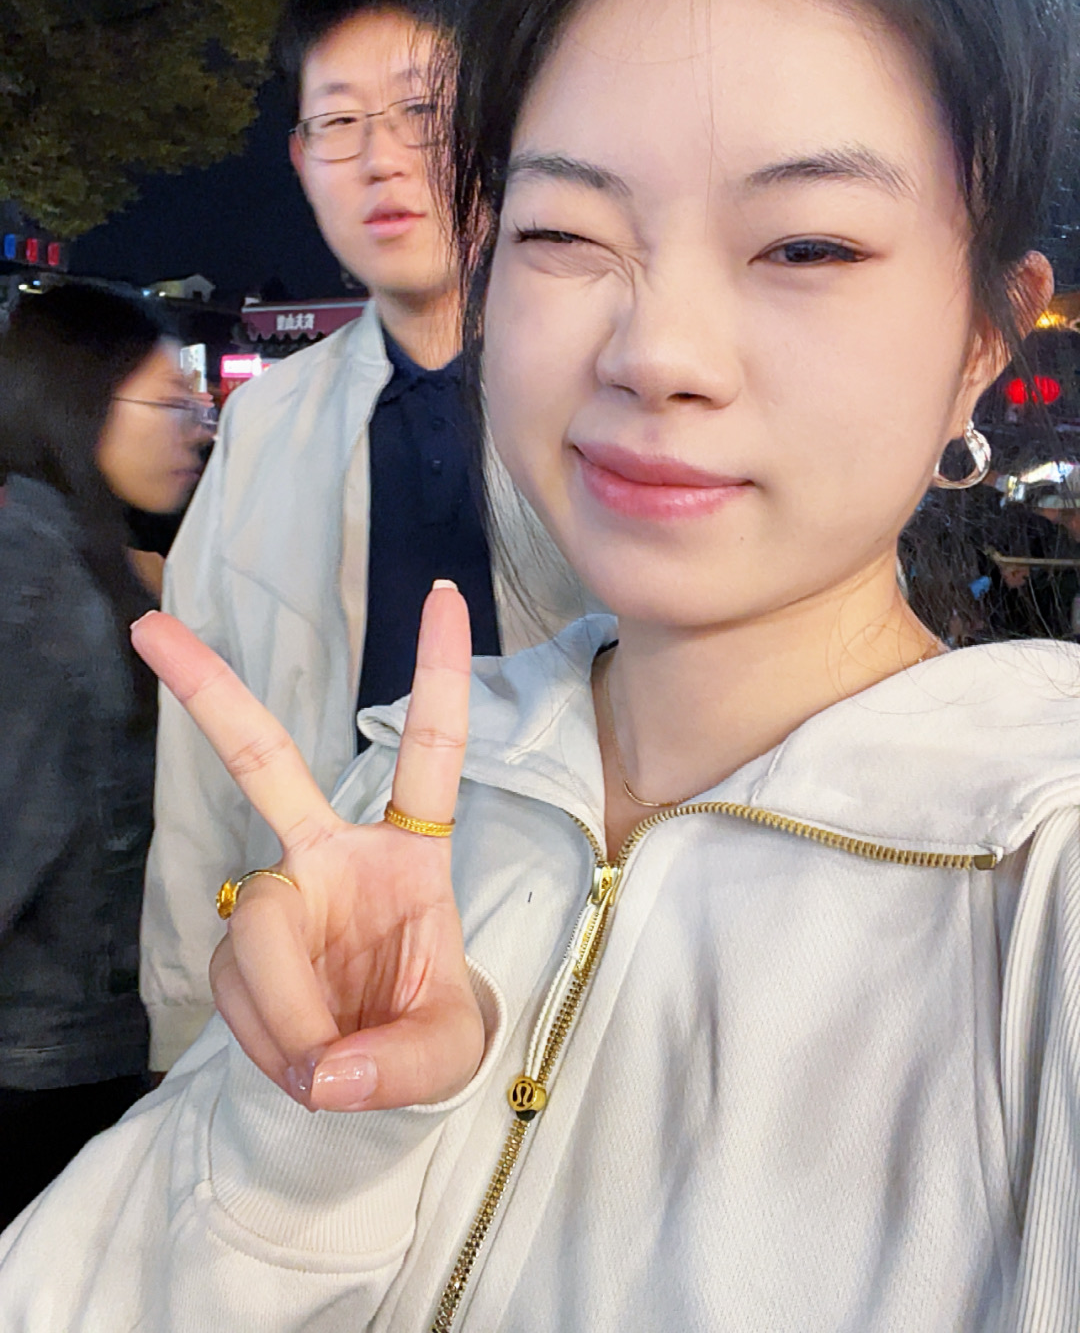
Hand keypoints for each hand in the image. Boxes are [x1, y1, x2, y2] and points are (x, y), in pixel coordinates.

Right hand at [131, 583, 483, 1111]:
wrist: (385, 1067)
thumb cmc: (431, 1028)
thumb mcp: (448, 1051)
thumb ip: (399, 1065)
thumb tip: (327, 1073)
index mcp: (410, 853)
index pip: (430, 753)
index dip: (437, 676)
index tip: (445, 593)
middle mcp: (333, 854)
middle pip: (266, 767)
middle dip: (211, 694)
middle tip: (150, 628)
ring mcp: (281, 893)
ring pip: (255, 930)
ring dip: (286, 1013)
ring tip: (325, 1069)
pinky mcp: (241, 944)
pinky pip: (234, 987)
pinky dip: (268, 1039)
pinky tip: (299, 1062)